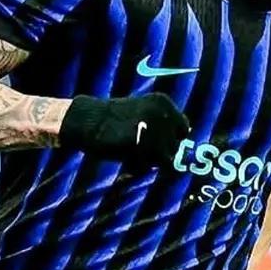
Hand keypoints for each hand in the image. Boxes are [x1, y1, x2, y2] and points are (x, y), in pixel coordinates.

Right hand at [59, 93, 190, 167]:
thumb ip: (161, 124)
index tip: (156, 145)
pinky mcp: (144, 144)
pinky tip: (127, 160)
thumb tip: (180, 143)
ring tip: (131, 155)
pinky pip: (152, 165)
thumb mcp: (142, 113)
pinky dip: (141, 167)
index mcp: (163, 102)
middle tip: (139, 152)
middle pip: (176, 145)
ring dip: (150, 161)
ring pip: (166, 158)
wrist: (87, 120)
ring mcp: (155, 128)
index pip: (183, 128)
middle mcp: (163, 113)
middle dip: (161, 153)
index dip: (171, 140)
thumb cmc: (112, 121)